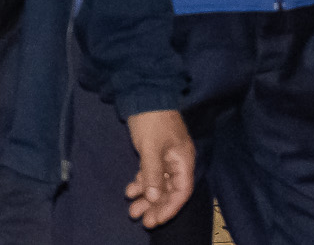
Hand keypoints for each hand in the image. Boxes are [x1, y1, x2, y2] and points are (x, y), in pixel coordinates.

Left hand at [123, 109, 195, 226]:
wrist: (143, 92)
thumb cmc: (151, 119)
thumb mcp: (151, 147)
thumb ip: (153, 172)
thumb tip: (154, 198)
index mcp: (184, 160)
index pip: (182, 191)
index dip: (170, 208)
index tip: (156, 220)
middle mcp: (178, 161)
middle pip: (169, 190)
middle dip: (155, 206)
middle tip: (140, 220)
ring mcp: (166, 157)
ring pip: (158, 183)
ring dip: (146, 197)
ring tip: (131, 210)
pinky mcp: (154, 152)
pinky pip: (150, 173)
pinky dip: (141, 182)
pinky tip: (130, 191)